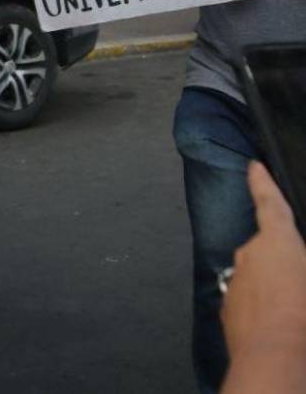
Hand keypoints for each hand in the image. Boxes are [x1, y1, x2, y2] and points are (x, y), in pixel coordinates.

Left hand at [221, 163, 305, 372]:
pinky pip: (248, 300)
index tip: (253, 166)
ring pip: (256, 277)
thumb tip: (295, 263)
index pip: (269, 202)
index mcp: (276, 241)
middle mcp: (248, 254)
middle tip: (300, 282)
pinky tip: (277, 325)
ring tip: (294, 311)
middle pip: (266, 248)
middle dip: (282, 261)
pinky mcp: (227, 308)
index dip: (262, 182)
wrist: (275, 358)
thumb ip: (300, 260)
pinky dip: (261, 307)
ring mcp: (235, 281)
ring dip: (272, 287)